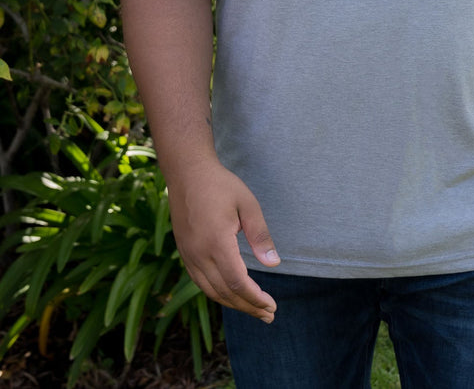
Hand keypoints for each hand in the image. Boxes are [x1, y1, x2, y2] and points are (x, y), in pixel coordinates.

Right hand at [166, 160, 279, 321]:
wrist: (187, 173)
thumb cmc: (221, 185)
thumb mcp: (247, 204)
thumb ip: (260, 235)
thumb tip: (274, 264)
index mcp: (217, 242)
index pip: (238, 282)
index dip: (255, 298)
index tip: (272, 306)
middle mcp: (199, 254)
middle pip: (225, 292)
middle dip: (248, 307)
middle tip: (269, 315)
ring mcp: (189, 255)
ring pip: (210, 291)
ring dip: (233, 304)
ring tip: (254, 310)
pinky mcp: (184, 253)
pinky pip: (200, 282)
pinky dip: (217, 293)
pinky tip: (231, 294)